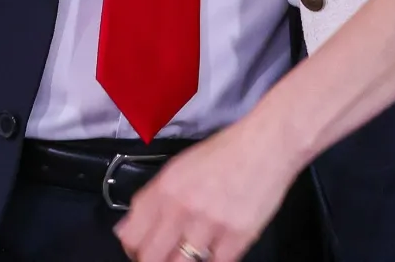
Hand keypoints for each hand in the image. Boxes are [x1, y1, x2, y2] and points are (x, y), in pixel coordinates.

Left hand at [115, 117, 301, 261]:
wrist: (268, 144)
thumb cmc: (224, 153)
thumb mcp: (179, 168)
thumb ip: (153, 199)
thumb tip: (127, 230)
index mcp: (164, 189)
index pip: (130, 237)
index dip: (133, 250)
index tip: (142, 251)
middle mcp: (182, 208)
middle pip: (150, 259)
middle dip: (154, 261)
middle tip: (167, 255)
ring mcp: (210, 225)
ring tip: (192, 252)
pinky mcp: (238, 237)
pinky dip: (214, 260)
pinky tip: (216, 249)